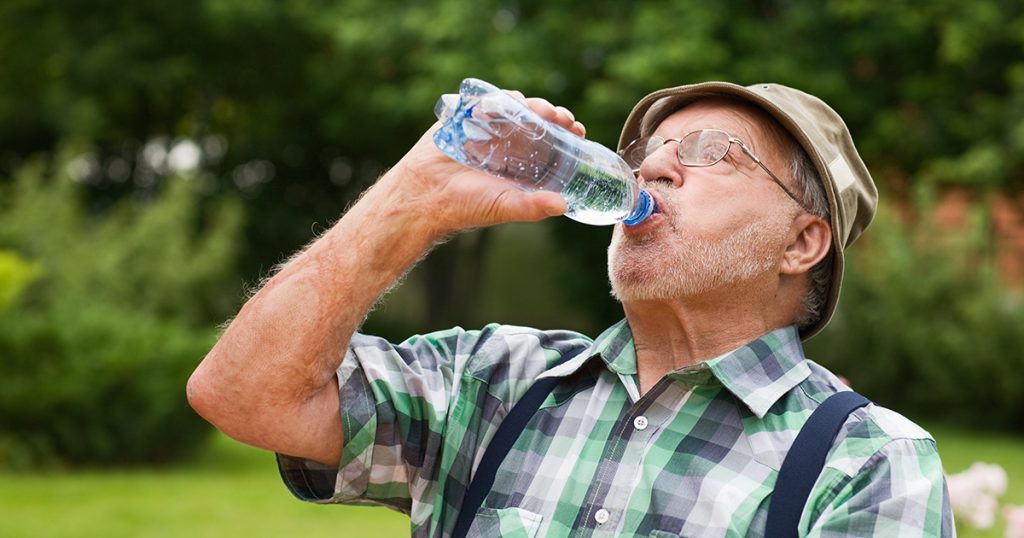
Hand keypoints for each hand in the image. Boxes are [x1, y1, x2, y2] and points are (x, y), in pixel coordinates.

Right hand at [383, 91, 585, 234]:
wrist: (425, 195)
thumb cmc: (465, 206)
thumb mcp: (505, 206)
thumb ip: (532, 207)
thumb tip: (563, 205)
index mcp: (519, 164)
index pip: (549, 143)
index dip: (564, 134)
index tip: (577, 129)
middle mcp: (506, 145)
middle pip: (535, 121)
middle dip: (551, 115)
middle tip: (562, 117)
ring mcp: (486, 129)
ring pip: (514, 108)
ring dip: (530, 105)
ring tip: (539, 110)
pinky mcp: (464, 118)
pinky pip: (485, 101)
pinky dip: (498, 99)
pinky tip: (509, 102)